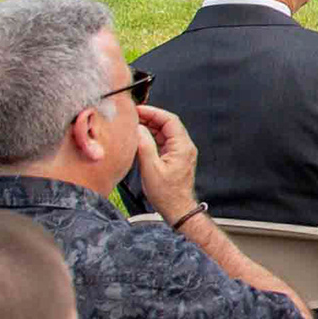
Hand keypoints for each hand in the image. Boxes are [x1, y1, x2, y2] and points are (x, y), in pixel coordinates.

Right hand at [132, 104, 204, 221]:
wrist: (176, 208)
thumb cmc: (165, 192)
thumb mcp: (151, 168)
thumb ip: (145, 146)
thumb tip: (138, 128)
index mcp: (182, 147)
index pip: (170, 120)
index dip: (153, 112)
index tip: (138, 110)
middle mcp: (185, 146)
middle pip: (168, 124)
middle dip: (150, 117)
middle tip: (132, 116)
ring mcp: (181, 152)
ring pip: (165, 132)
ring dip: (150, 126)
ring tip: (133, 124)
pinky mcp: (176, 157)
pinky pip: (164, 141)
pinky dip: (152, 136)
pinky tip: (140, 137)